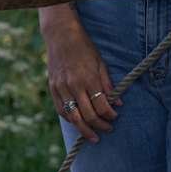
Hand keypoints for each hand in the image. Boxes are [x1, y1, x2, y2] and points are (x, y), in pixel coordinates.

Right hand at [42, 10, 122, 143]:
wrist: (60, 35)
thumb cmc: (84, 47)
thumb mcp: (100, 62)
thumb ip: (108, 84)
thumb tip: (118, 103)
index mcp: (88, 78)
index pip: (101, 106)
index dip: (110, 115)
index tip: (115, 117)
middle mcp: (74, 85)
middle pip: (88, 115)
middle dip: (100, 126)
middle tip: (108, 130)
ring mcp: (61, 88)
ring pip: (73, 117)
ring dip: (84, 129)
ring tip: (92, 136)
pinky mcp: (52, 88)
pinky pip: (61, 110)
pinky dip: (70, 119)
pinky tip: (77, 123)